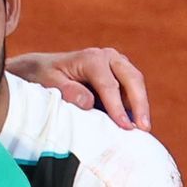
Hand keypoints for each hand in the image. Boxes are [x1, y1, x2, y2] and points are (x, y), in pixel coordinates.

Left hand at [7, 48, 150, 130]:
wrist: (42, 68)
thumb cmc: (44, 75)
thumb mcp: (48, 82)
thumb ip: (67, 90)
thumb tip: (88, 102)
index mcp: (91, 58)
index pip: (109, 85)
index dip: (117, 107)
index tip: (124, 126)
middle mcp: (108, 57)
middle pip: (132, 79)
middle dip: (140, 104)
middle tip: (144, 128)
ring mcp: (117, 64)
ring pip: (136, 83)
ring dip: (141, 106)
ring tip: (143, 129)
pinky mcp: (120, 74)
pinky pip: (132, 89)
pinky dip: (135, 105)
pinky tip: (135, 123)